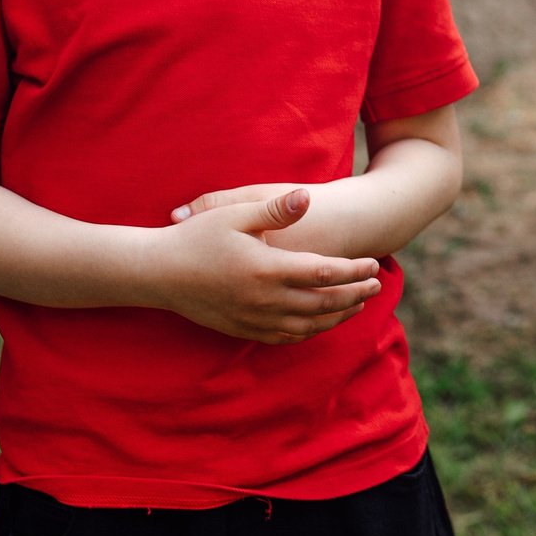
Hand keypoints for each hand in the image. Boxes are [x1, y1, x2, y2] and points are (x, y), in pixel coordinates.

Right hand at [154, 189, 380, 342]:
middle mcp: (265, 300)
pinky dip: (310, 331)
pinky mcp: (243, 330)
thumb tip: (307, 198)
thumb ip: (276, 210)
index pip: (325, 274)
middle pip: (324, 303)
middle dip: (355, 294)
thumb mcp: (236, 215)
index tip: (372, 264)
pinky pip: (286, 337)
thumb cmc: (196, 237)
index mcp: (268, 269)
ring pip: (309, 325)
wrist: (158, 273)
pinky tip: (320, 322)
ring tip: (357, 304)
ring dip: (338, 316)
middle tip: (377, 286)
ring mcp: (254, 319)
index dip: (354, 271)